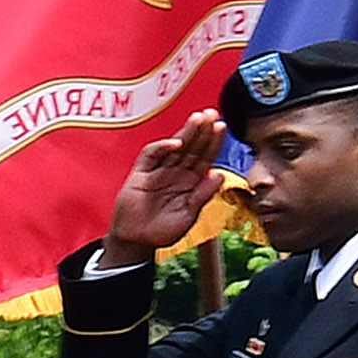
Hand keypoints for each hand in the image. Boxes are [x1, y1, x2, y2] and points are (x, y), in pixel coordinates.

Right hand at [98, 109, 225, 266]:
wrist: (135, 242)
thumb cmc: (161, 232)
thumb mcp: (188, 216)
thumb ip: (203, 196)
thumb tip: (220, 175)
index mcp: (190, 182)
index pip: (204, 158)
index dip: (213, 143)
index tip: (222, 127)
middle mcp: (176, 173)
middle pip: (192, 147)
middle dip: (202, 130)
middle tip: (212, 114)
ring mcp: (158, 171)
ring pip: (174, 146)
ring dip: (187, 132)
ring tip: (199, 118)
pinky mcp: (141, 172)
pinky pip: (151, 154)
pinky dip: (162, 147)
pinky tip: (176, 144)